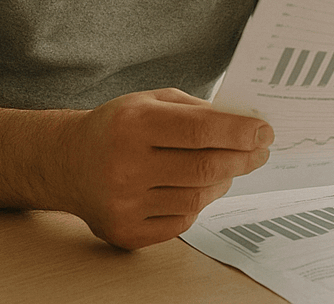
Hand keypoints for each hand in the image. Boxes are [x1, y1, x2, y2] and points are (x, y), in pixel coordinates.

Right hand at [52, 88, 272, 249]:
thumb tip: (245, 127)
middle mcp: (125, 166)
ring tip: (226, 167)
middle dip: (242, 158)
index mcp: (133, 124)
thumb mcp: (150, 101)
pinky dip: (197, 203)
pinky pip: (181, 220)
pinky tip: (194, 187)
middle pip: (205, 168)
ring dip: (222, 181)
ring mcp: (124, 204)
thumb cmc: (117, 127)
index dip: (240, 133)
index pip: (201, 131)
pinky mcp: (126, 232)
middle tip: (260, 152)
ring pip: (198, 197)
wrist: (68, 162)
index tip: (265, 132)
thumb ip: (196, 110)